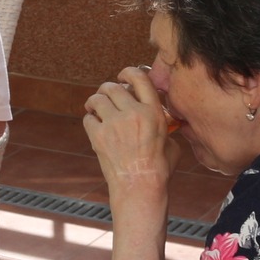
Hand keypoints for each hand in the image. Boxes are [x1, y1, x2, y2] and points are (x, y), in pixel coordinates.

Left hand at [83, 68, 172, 196]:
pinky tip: (95, 126)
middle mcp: (133, 114)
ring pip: (97, 99)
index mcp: (153, 112)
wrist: (140, 188)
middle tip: (107, 95)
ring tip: (96, 107)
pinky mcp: (98, 136)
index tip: (123, 74)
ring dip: (95, 101)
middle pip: (114, 86)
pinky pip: (88, 119)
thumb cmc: (159, 169)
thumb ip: (163, 126)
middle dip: (108, 89)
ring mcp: (114, 124)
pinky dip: (90, 120)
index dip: (128, 72)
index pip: (139, 78)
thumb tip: (160, 120)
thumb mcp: (171, 143)